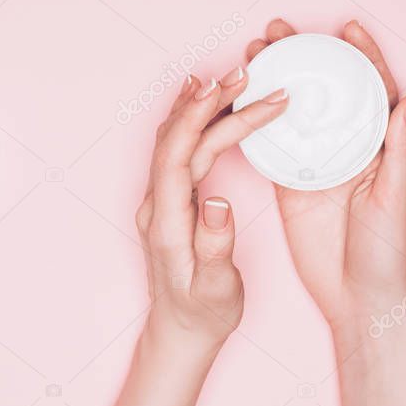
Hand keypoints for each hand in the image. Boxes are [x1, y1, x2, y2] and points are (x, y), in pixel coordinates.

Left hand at [87, 68, 287, 405]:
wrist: (181, 331)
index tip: (233, 91)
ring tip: (232, 77)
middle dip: (211, 102)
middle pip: (178, 138)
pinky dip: (191, 119)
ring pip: (176, 139)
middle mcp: (157, 204)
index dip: (201, 118)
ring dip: (202, 105)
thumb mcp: (216, 289)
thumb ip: (215, 246)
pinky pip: (177, 148)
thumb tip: (217, 202)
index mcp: (166, 222)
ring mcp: (160, 199)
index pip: (178, 155)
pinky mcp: (171, 198)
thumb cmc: (203, 313)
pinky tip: (201, 99)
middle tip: (248, 74)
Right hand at [245, 19, 405, 328]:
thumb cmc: (390, 256)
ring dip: (276, 82)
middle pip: (326, 93)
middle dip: (305, 58)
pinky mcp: (291, 185)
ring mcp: (317, 165)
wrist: (359, 301)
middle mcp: (348, 149)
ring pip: (294, 113)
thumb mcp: (398, 201)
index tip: (347, 28)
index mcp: (381, 147)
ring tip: (254, 54)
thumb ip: (401, 152)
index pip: (373, 91)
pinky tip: (239, 99)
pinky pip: (271, 146)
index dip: (362, 57)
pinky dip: (255, 122)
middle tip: (280, 31)